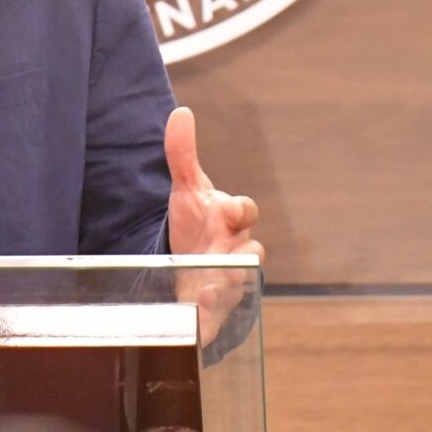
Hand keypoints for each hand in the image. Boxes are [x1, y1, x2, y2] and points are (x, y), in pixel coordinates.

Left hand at [164, 107, 262, 343]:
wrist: (182, 267)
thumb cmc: (193, 225)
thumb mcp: (185, 190)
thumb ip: (181, 153)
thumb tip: (181, 112)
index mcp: (231, 222)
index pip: (246, 212)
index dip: (241, 209)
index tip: (227, 207)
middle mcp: (234, 252)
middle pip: (251, 253)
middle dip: (241, 254)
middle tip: (225, 254)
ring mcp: (226, 281)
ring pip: (237, 285)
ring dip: (225, 286)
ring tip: (205, 289)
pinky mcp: (211, 311)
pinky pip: (214, 318)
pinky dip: (206, 316)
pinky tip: (194, 311)